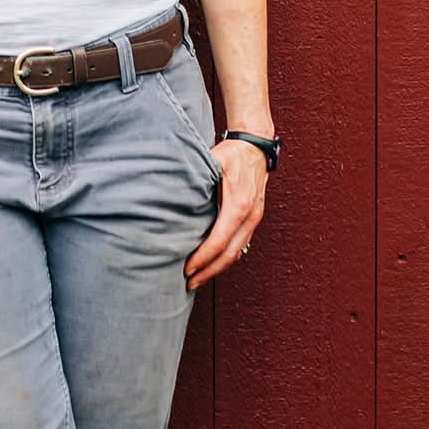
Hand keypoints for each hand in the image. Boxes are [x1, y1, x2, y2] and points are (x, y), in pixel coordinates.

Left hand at [184, 138, 268, 289]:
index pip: (220, 240)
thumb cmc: (233, 152)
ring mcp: (255, 220)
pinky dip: (226, 258)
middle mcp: (250, 216)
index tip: (187, 268)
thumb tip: (172, 191)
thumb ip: (196, 175)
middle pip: (230, 255)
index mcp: (239, 205)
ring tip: (197, 278)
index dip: (203, 258)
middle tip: (189, 282)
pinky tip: (211, 263)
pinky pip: (241, 245)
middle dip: (209, 271)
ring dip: (217, 268)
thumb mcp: (213, 160)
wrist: (256, 146)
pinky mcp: (254, 220)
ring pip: (237, 253)